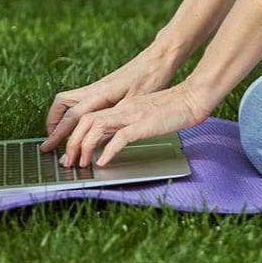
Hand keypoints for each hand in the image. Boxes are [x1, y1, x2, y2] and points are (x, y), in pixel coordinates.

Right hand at [41, 41, 182, 152]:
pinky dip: (72, 112)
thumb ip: (115, 122)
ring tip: (60, 135)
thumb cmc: (151, 78)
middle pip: (62, 104)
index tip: (49, 146)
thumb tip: (98, 141)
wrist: (158, 59)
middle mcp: (94, 88)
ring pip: (69, 100)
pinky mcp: (103, 87)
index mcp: (100, 93)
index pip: (72, 115)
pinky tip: (78, 123)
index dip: (59, 133)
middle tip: (50, 141)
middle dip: (53, 123)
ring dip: (61, 117)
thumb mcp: (135, 105)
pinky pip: (79, 100)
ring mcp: (98, 86)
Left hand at [55, 83, 214, 169]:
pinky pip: (120, 137)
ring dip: (85, 147)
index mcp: (122, 107)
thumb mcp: (144, 116)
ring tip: (82, 164)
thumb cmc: (174, 109)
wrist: (193, 98)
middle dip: (72, 142)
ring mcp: (132, 114)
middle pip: (85, 121)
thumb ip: (128, 125)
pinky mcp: (143, 123)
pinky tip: (104, 161)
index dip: (75, 134)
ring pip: (96, 127)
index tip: (70, 152)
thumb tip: (112, 143)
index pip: (89, 117)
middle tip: (68, 161)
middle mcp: (123, 108)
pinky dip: (108, 150)